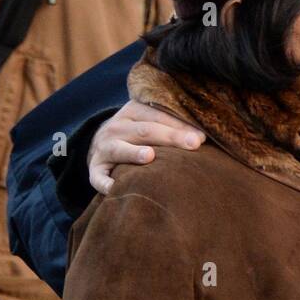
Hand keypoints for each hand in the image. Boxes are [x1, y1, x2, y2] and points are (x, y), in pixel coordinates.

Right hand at [88, 99, 204, 194]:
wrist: (101, 145)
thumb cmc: (138, 135)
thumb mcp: (150, 122)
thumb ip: (172, 124)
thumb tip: (205, 137)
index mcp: (133, 111)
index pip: (158, 115)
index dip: (180, 125)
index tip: (202, 138)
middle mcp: (117, 127)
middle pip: (145, 131)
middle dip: (171, 137)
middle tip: (193, 144)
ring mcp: (104, 148)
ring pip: (120, 149)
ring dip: (133, 153)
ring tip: (149, 156)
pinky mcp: (94, 169)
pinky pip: (98, 177)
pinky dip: (104, 183)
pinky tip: (114, 189)